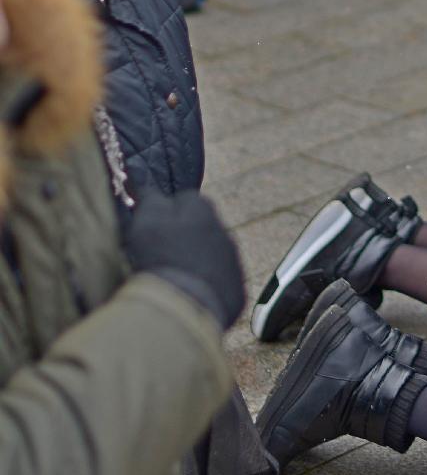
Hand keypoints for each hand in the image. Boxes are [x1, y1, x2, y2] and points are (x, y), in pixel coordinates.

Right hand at [124, 191, 245, 331]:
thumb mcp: (146, 218)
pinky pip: (218, 284)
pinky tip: (187, 297)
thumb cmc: (162, 254)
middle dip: (183, 239)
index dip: (163, 215)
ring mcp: (233, 261)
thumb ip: (148, 194)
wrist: (187, 303)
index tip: (150, 231)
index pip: (182, 201)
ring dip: (195, 264)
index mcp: (202, 207)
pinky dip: (205, 288)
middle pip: (199, 230)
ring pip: (211, 257)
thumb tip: (141, 171)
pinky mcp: (237, 290)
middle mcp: (224, 230)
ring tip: (173, 280)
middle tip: (160, 257)